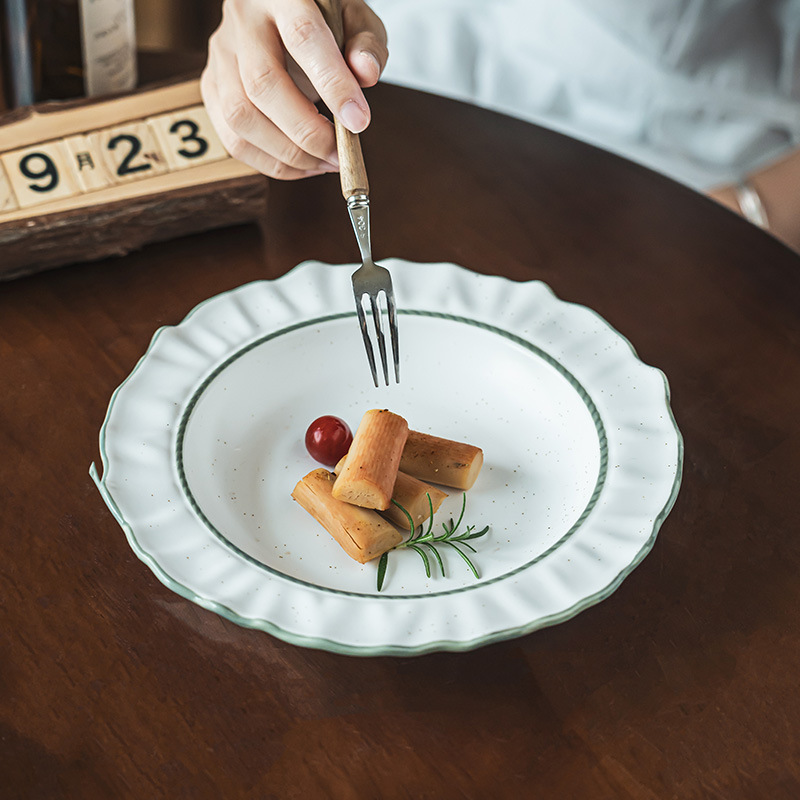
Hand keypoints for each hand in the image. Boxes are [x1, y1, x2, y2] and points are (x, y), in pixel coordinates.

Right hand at [201, 0, 387, 179]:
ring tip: (323, 163)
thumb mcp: (354, 17)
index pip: (303, 37)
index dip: (332, 84)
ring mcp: (221, 54)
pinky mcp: (211, 85)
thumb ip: (366, 43)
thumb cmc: (323, 16)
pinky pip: (233, 138)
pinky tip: (302, 165)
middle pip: (263, 84)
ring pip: (240, 116)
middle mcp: (243, 21)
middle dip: (306, 132)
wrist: (279, 9)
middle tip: (339, 154)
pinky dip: (270, 162)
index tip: (358, 122)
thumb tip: (366, 74)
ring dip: (287, 154)